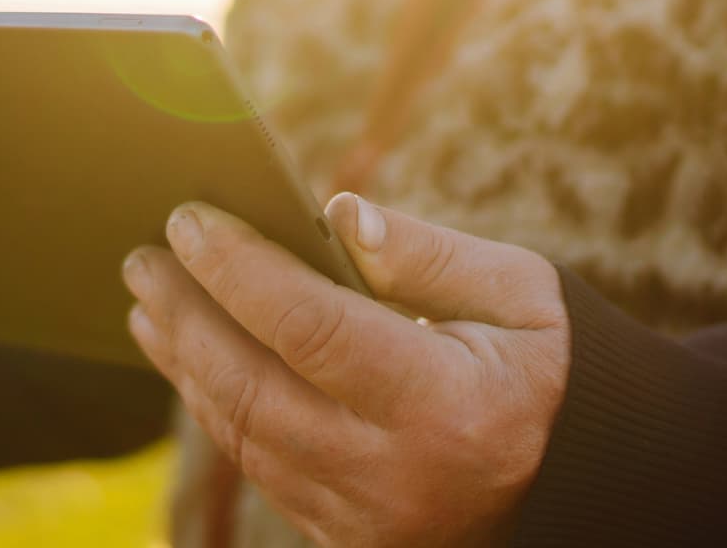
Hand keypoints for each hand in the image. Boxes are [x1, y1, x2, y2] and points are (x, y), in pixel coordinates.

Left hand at [122, 194, 568, 547]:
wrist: (583, 480)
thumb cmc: (551, 366)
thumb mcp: (521, 293)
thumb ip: (427, 253)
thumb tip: (335, 212)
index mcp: (449, 407)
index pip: (312, 329)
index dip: (240, 271)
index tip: (188, 220)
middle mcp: (398, 477)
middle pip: (256, 389)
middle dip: (188, 316)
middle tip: (143, 258)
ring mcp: (367, 521)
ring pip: (246, 436)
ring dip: (187, 363)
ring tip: (151, 301)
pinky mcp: (348, 540)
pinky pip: (263, 468)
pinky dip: (219, 407)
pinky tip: (191, 358)